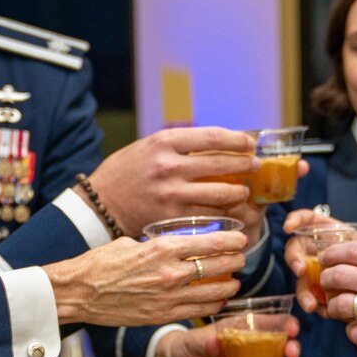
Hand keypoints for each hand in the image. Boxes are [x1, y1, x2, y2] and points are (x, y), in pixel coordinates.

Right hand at [44, 231, 245, 326]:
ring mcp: (168, 298)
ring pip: (213, 292)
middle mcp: (170, 273)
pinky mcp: (162, 316)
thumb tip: (174, 244)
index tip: (240, 237)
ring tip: (235, 280)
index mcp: (162, 249)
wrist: (79, 292)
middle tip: (241, 257)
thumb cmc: (100, 263)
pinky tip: (220, 300)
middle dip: (234, 261)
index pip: (209, 243)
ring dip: (229, 285)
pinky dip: (213, 305)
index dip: (230, 240)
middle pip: (217, 266)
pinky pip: (198, 311)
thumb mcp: (130, 242)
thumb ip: (157, 244)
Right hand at [85, 127, 256, 231]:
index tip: (250, 143)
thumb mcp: (147, 147)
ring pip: (222, 193)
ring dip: (239, 193)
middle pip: (222, 164)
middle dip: (245, 165)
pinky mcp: (172, 219)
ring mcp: (172, 194)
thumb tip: (217, 143)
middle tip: (255, 166)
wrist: (100, 205)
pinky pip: (210, 216)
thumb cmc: (126, 173)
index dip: (237, 140)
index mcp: (164, 142)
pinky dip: (225, 215)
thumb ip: (178, 145)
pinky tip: (232, 213)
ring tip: (244, 192)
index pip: (213, 137)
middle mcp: (170, 167)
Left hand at [154, 321, 298, 356]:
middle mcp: (248, 347)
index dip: (281, 324)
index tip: (293, 327)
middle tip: (292, 352)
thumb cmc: (184, 347)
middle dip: (288, 348)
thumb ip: (204, 342)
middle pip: (275, 346)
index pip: (265, 323)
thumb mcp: (192, 342)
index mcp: (239, 329)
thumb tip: (216, 341)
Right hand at [281, 206, 339, 311]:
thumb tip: (327, 242)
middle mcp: (318, 252)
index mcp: (328, 234)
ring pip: (303, 280)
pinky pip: (315, 300)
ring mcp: (318, 273)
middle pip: (297, 252)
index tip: (288, 228)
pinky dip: (318, 306)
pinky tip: (325, 311)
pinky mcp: (324, 294)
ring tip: (311, 304)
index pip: (306, 221)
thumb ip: (352, 242)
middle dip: (294, 260)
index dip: (295, 220)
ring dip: (304, 291)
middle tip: (300, 270)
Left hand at [318, 241, 356, 356]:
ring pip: (341, 305)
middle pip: (339, 275)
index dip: (332, 254)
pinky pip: (355, 333)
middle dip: (326, 280)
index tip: (326, 259)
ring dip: (334, 308)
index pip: (352, 251)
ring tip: (339, 310)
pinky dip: (352, 332)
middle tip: (326, 284)